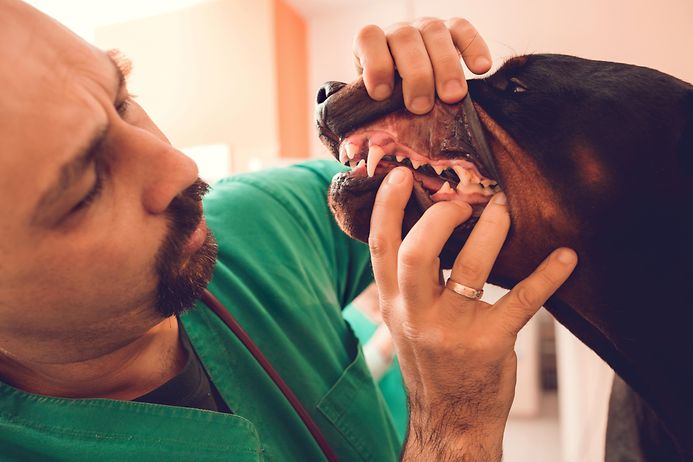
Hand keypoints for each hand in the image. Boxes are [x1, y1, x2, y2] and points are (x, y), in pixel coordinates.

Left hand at [352, 18, 491, 113]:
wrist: (409, 84)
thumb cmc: (391, 100)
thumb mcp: (378, 104)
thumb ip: (378, 112)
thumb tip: (383, 144)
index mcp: (372, 45)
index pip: (369, 38)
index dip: (375, 64)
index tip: (381, 94)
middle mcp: (398, 32)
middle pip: (405, 38)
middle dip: (416, 75)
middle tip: (421, 107)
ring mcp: (425, 27)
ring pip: (435, 32)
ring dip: (445, 66)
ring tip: (452, 97)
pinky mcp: (452, 28)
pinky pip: (463, 29)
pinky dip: (474, 47)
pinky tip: (481, 69)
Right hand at [369, 167, 576, 460]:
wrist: (450, 420)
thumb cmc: (431, 363)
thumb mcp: (404, 322)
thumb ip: (406, 282)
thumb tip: (423, 227)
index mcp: (392, 304)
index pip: (380, 248)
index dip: (387, 207)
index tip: (399, 173)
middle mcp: (415, 315)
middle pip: (417, 252)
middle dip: (440, 215)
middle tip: (463, 201)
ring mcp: (452, 330)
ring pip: (470, 267)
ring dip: (492, 229)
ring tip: (503, 207)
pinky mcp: (489, 343)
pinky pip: (521, 300)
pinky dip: (546, 274)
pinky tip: (565, 257)